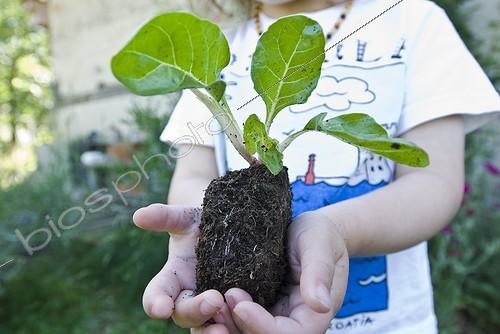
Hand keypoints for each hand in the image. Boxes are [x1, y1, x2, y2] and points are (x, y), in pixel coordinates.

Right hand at [133, 204, 239, 332]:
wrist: (233, 227)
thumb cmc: (203, 222)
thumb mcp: (186, 218)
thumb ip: (164, 217)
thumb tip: (139, 215)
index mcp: (173, 277)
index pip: (157, 295)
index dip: (155, 303)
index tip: (161, 308)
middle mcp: (189, 296)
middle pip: (184, 314)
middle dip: (196, 310)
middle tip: (215, 299)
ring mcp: (213, 306)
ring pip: (207, 326)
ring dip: (213, 327)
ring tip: (226, 325)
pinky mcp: (235, 309)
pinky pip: (233, 324)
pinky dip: (237, 325)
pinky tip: (248, 322)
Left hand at [225, 211, 348, 333]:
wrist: (310, 230)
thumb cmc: (320, 235)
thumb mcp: (320, 246)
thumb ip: (319, 273)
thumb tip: (320, 305)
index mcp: (312, 313)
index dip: (263, 326)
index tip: (241, 305)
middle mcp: (292, 320)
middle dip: (240, 326)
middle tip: (221, 301)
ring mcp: (274, 315)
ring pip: (249, 332)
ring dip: (229, 324)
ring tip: (214, 301)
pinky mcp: (260, 305)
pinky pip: (241, 319)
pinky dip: (226, 315)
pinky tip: (213, 298)